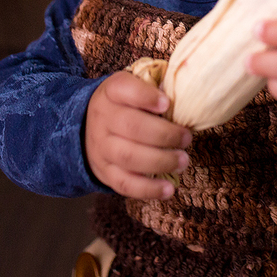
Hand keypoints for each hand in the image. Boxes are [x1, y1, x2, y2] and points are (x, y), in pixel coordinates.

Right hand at [85, 71, 191, 199]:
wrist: (88, 127)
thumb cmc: (125, 105)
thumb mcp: (133, 87)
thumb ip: (155, 87)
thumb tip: (188, 93)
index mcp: (111, 92)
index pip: (123, 89)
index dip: (145, 96)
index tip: (167, 104)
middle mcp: (103, 118)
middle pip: (131, 126)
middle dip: (164, 134)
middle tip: (186, 138)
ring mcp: (101, 148)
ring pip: (129, 157)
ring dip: (160, 161)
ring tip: (183, 161)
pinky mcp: (105, 172)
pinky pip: (125, 184)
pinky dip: (148, 189)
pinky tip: (169, 189)